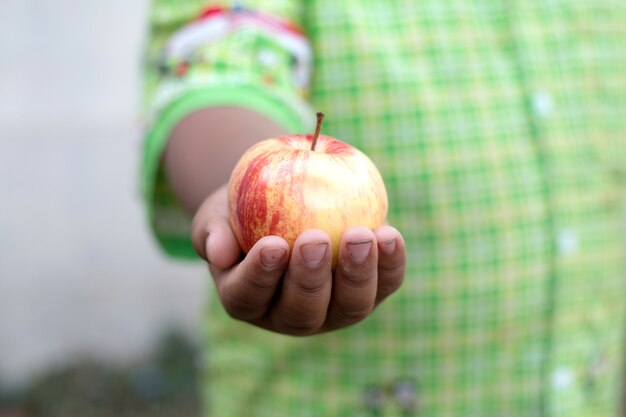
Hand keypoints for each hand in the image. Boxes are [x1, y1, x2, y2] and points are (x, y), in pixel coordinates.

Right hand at [192, 185, 405, 335]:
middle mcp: (288, 316)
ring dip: (358, 276)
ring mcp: (331, 310)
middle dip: (310, 280)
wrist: (280, 205)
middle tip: (316, 239)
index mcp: (246, 299)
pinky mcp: (364, 294)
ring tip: (362, 236)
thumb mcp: (217, 214)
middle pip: (302, 313)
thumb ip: (213, 231)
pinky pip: (383, 286)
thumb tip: (218, 251)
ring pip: (348, 309)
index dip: (260, 276)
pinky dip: (390, 265)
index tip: (273, 244)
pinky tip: (390, 235)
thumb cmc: (241, 210)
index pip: (248, 297)